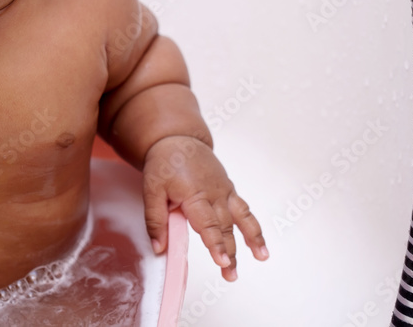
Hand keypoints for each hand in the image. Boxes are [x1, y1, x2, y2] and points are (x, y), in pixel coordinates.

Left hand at [142, 136, 268, 280]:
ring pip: (241, 218)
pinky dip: (253, 226)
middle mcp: (214, 193)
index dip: (215, 244)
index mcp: (194, 194)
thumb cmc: (164, 164)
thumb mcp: (151, 189)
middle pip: (224, 227)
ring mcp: (224, 191)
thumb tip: (158, 247)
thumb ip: (155, 219)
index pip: (207, 224)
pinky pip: (244, 209)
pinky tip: (259, 244)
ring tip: (261, 258)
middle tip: (231, 274)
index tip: (222, 261)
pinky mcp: (229, 190)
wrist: (178, 140)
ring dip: (252, 239)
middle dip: (230, 252)